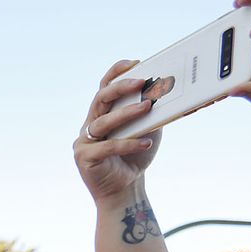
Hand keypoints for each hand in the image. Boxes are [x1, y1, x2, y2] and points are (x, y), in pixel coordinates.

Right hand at [74, 60, 160, 208]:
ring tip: (147, 107)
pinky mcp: (84, 158)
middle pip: (100, 98)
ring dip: (126, 113)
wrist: (125, 189)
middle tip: (141, 81)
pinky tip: (146, 142)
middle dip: (120, 87)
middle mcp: (90, 124)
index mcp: (103, 113)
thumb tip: (166, 92)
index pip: (105, 86)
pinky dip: (128, 143)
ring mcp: (84, 141)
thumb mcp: (149, 129)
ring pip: (103, 121)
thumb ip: (151, 113)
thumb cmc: (136, 157)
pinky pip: (107, 146)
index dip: (116, 73)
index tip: (135, 62)